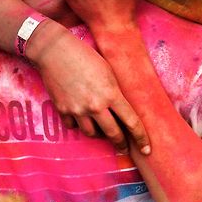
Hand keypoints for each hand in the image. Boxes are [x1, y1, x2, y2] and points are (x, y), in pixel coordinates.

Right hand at [26, 19, 150, 154]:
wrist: (55, 51)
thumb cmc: (85, 55)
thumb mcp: (108, 70)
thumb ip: (115, 91)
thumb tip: (121, 108)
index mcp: (111, 94)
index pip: (131, 122)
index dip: (141, 138)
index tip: (146, 150)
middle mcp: (95, 105)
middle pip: (113, 133)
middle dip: (121, 143)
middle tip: (125, 148)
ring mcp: (78, 109)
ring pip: (92, 133)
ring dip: (99, 134)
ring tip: (102, 130)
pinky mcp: (62, 110)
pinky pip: (73, 126)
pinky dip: (78, 124)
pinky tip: (81, 119)